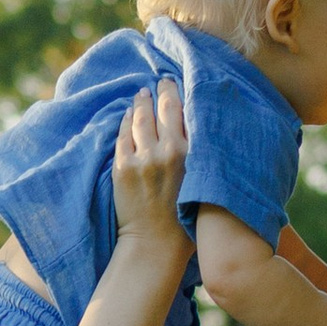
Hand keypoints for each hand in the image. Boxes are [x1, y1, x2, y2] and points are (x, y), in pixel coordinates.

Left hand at [111, 78, 189, 256]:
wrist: (156, 243)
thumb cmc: (185, 217)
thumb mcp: (203, 182)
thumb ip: (200, 154)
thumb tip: (195, 129)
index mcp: (192, 154)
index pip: (184, 112)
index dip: (177, 94)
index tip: (174, 84)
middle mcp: (169, 151)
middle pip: (162, 109)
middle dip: (161, 92)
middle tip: (161, 82)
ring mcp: (143, 158)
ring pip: (140, 118)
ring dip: (141, 103)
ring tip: (142, 95)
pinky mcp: (123, 166)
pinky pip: (123, 135)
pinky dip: (126, 122)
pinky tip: (128, 116)